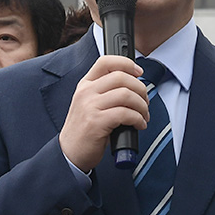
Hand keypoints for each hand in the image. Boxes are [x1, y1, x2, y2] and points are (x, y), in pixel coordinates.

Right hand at [59, 55, 148, 172]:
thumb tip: (134, 86)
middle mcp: (86, 92)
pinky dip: (138, 119)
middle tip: (145, 101)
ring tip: (143, 115)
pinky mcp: (96, 123)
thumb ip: (105, 92)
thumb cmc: (84, 130)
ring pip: (126, 94)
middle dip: (140, 88)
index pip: (105, 61)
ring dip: (141, 105)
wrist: (69, 153)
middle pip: (121, 77)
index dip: (126, 63)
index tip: (139, 72)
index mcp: (85, 85)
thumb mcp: (89, 104)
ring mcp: (90, 107)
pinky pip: (125, 113)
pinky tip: (139, 125)